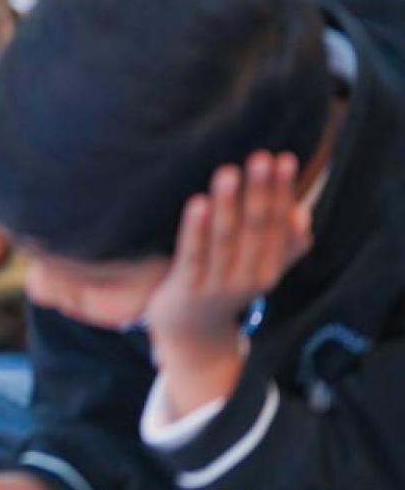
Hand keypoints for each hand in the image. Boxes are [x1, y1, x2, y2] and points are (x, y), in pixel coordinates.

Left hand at [144, 151, 311, 413]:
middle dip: (260, 191)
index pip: (279, 224)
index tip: (284, 159)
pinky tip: (197, 202)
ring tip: (228, 172)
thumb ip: (281, 246)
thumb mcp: (259, 269)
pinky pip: (193, 254)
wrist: (191, 333)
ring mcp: (218, 283)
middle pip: (256, 229)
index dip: (282, 192)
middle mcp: (249, 277)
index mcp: (270, 269)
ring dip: (228, 205)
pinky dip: (196, 229)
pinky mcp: (188, 286)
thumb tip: (301, 215)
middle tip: (261, 157)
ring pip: (226, 239)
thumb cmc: (225, 286)